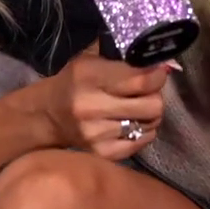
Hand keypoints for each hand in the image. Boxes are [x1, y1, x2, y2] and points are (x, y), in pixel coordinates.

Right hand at [39, 49, 171, 160]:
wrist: (47, 116)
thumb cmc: (74, 81)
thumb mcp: (91, 59)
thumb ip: (124, 55)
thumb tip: (162, 59)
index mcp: (90, 76)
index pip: (142, 81)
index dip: (158, 76)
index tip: (158, 72)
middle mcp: (92, 106)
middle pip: (152, 105)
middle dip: (155, 96)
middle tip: (148, 92)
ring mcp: (96, 134)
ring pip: (149, 125)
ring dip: (149, 115)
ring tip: (137, 108)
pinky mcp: (101, 153)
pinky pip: (141, 142)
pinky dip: (142, 132)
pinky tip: (131, 124)